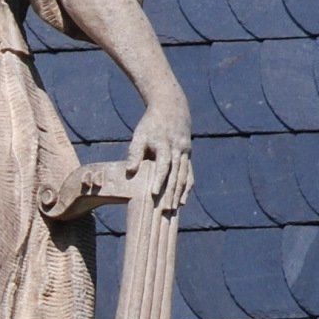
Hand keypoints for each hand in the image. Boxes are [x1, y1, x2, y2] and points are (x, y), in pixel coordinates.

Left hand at [127, 93, 192, 209]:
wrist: (171, 108)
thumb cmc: (151, 124)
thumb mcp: (140, 135)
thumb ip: (134, 153)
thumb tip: (130, 172)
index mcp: (165, 144)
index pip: (163, 165)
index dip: (159, 180)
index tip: (154, 194)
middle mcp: (178, 150)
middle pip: (175, 175)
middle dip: (171, 193)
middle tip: (166, 210)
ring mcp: (185, 153)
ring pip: (184, 176)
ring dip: (180, 193)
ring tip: (175, 209)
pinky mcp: (188, 155)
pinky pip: (189, 173)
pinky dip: (187, 187)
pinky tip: (183, 200)